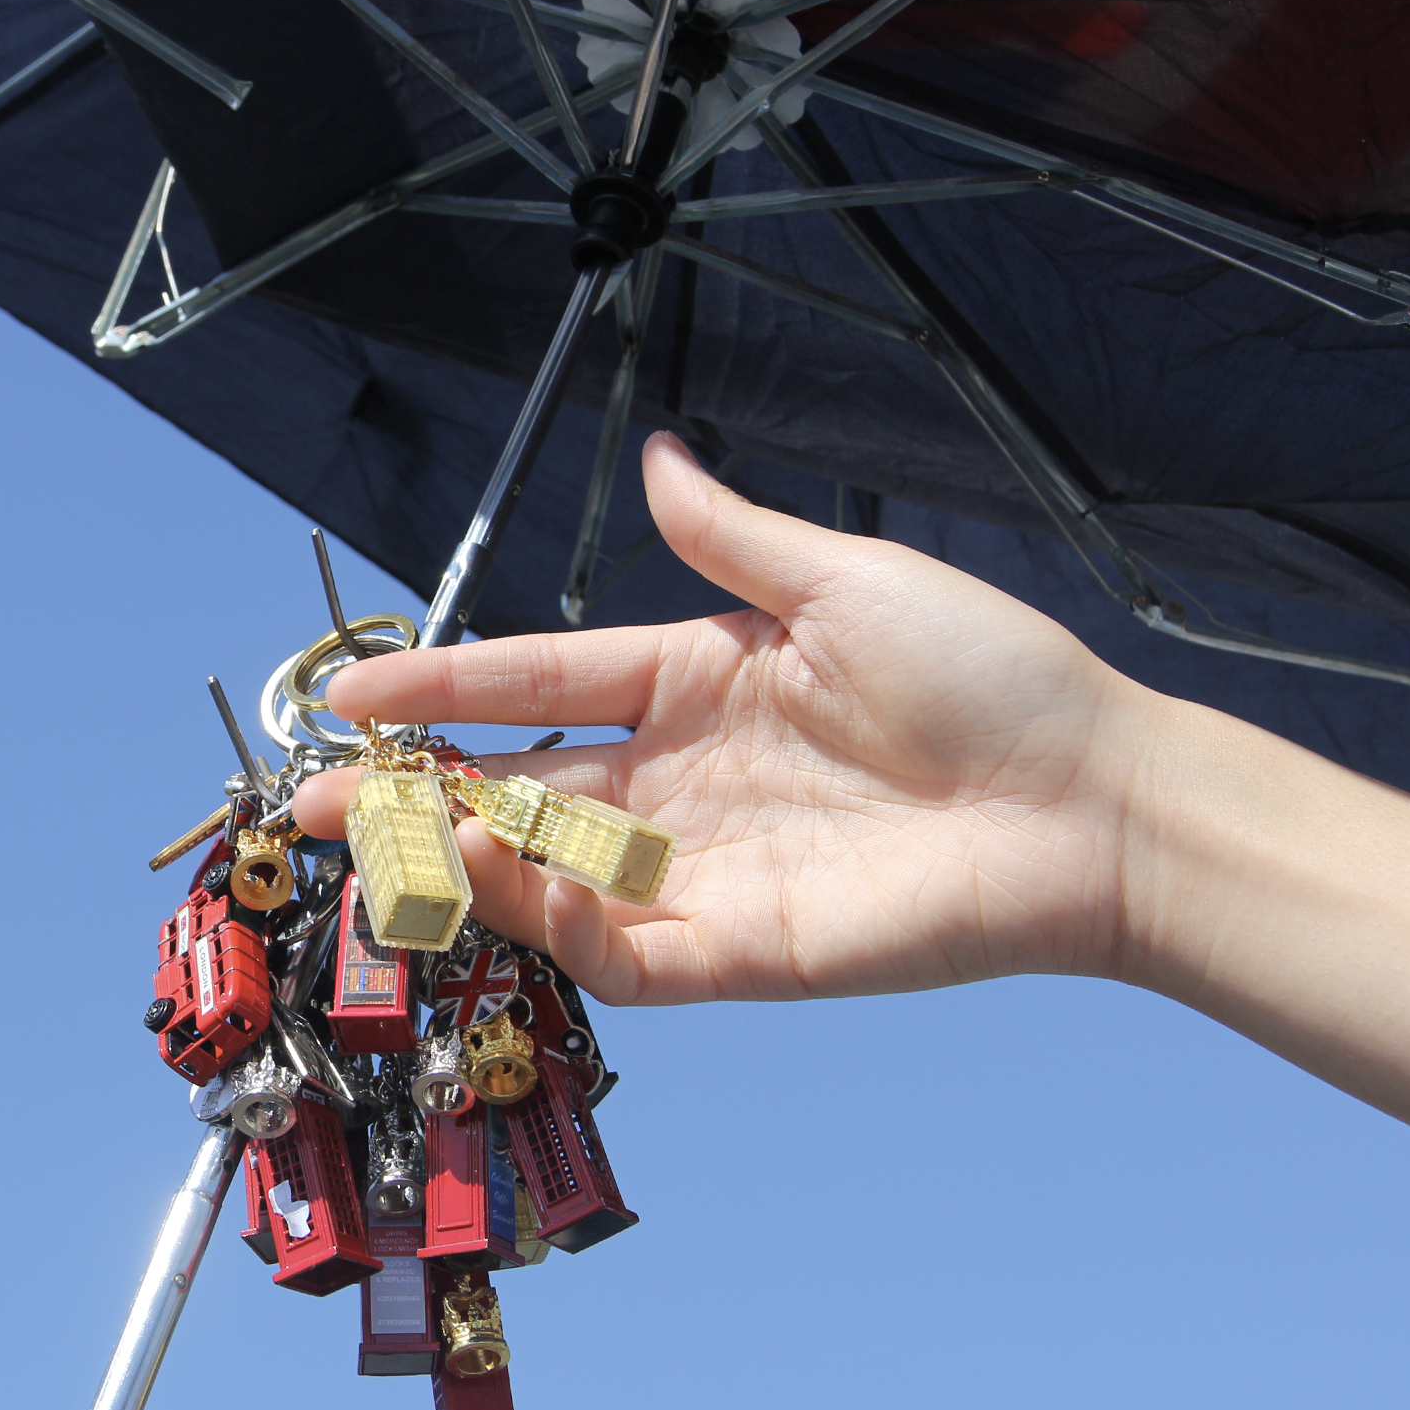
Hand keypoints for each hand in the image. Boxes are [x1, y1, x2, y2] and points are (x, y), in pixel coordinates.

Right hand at [294, 431, 1151, 1005]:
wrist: (1091, 798)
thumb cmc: (991, 674)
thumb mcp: (842, 581)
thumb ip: (730, 535)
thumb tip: (656, 457)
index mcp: (696, 680)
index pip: (537, 683)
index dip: (444, 685)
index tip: (354, 690)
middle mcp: (681, 780)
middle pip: (514, 788)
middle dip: (410, 793)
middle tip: (317, 796)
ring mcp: (702, 871)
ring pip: (544, 873)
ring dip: (459, 859)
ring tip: (381, 839)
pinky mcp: (737, 951)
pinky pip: (614, 950)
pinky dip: (547, 927)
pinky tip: (495, 887)